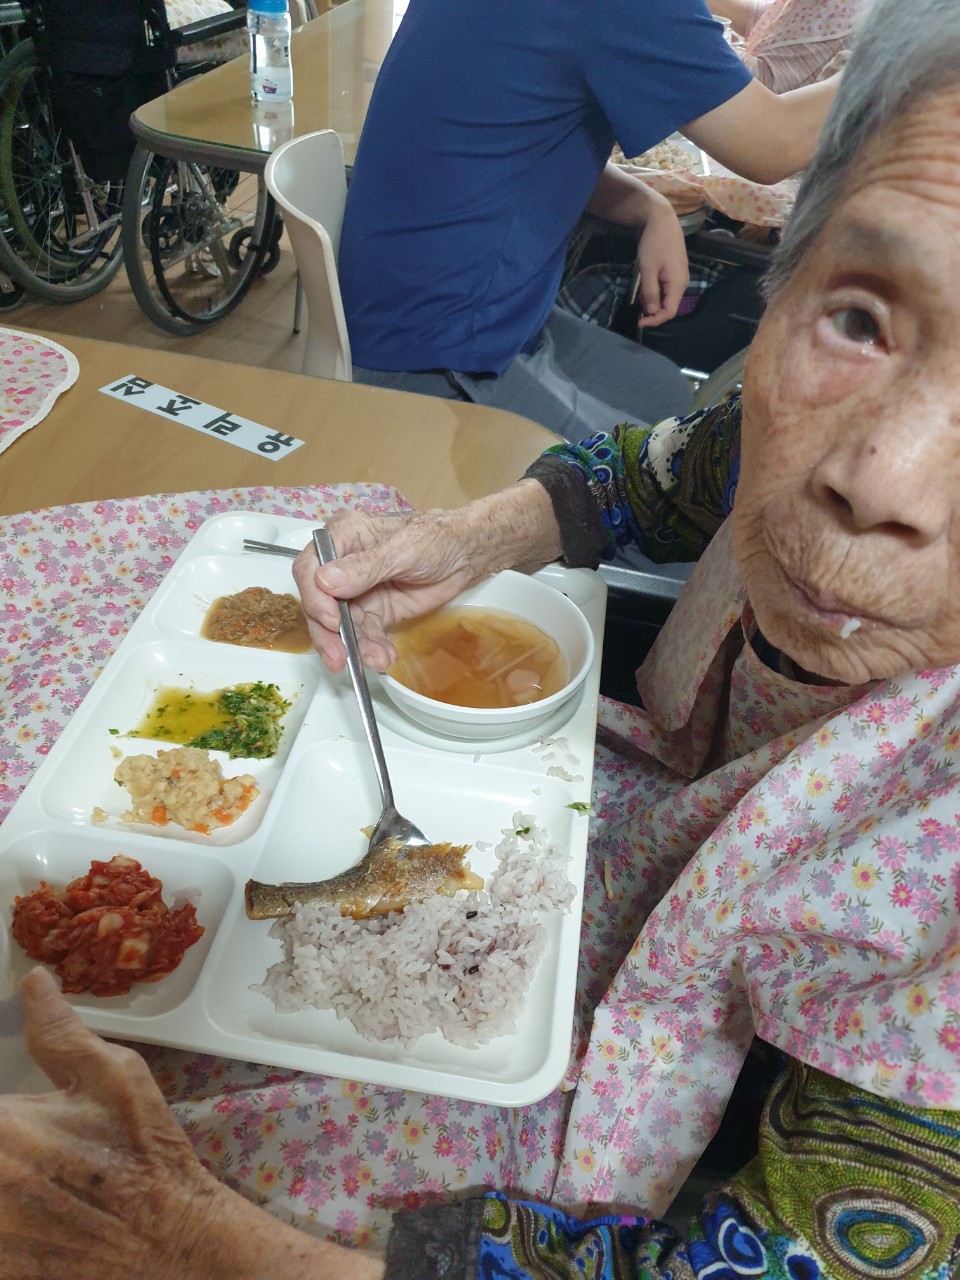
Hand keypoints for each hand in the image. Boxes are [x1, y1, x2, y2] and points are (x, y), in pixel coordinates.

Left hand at [0, 968, 383, 1279]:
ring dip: (5, 1178)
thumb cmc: (143, 1150)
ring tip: (40, 1177)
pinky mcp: (1, 1269)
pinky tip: (38, 1207)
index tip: (18, 1115)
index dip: (3, 1110)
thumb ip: (58, 1031)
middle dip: (5, 1136)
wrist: (169, 1238)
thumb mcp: (114, 1076)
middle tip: (38, 1142)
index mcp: (2, 1128)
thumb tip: (34, 980)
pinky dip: (9, 1216)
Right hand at [294, 483, 561, 673]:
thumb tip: (325, 581)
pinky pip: (363, 635)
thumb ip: (364, 567)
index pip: (310, 568)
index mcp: (342, 536)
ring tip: (375, 659)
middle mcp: (342, 564)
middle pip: (319, 603)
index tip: (331, 620)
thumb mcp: (403, 550)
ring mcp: (356, 591)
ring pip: (340, 626)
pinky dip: (371, 649)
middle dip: (328, 633)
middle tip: (340, 656)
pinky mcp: (373, 611)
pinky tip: (383, 657)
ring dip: (354, 647)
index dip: (314, 597)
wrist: (466, 555)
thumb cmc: (437, 538)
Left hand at [633, 187, 689, 327]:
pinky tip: (645, 284)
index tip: (639, 322)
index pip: (670, 312)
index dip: (655, 320)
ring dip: (652, 300)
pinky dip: (654, 291)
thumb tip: (651, 312)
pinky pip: (665, 289)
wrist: (661, 220)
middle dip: (652, 310)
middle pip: (668, 306)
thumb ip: (650, 292)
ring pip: (666, 298)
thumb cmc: (654, 243)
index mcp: (678, 284)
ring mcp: (678, 277)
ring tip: (639, 292)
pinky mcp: (674, 272)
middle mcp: (682, 283)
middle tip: (636, 304)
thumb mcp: (648, 268)